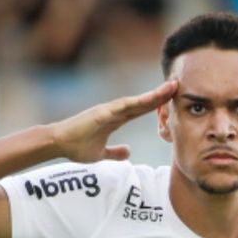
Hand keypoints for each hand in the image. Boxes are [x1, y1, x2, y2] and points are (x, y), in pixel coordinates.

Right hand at [49, 80, 177, 162]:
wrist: (57, 143)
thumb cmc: (76, 146)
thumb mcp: (101, 154)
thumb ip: (115, 152)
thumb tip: (129, 152)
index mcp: (116, 118)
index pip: (142, 109)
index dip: (158, 103)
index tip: (173, 96)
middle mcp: (114, 111)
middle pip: (143, 102)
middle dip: (161, 94)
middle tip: (179, 84)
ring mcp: (108, 110)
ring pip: (136, 101)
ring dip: (153, 95)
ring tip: (171, 87)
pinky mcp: (100, 113)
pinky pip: (122, 107)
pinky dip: (136, 103)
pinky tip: (149, 99)